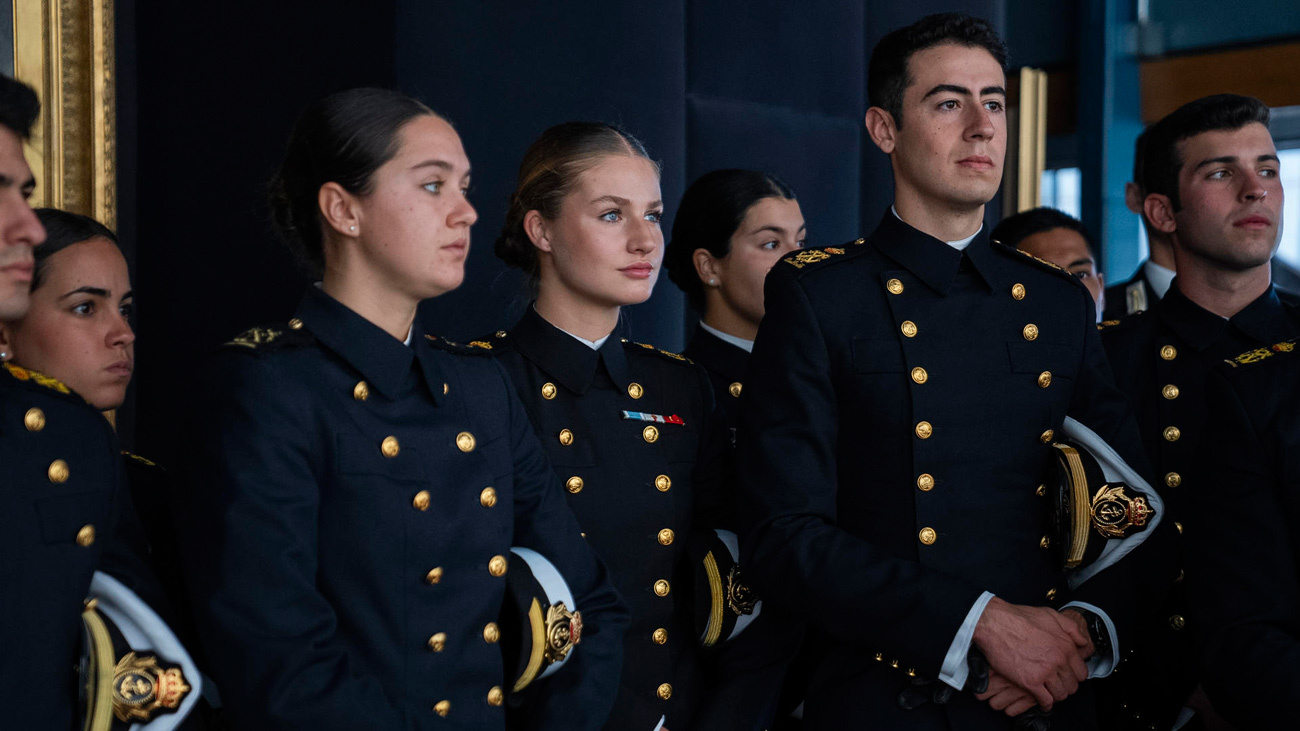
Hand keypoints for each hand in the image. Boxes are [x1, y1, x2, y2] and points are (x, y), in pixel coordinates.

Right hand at [972, 597, 1089, 710]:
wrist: (995, 623)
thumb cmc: (1019, 617)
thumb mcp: (1050, 614)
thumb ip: (1071, 628)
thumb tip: (1083, 642)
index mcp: (1066, 645)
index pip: (1081, 672)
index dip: (1074, 675)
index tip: (1066, 676)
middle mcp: (1059, 660)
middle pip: (1072, 685)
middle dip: (1065, 686)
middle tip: (1057, 685)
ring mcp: (1045, 672)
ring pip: (1060, 694)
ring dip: (1056, 695)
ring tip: (1049, 693)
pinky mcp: (1030, 682)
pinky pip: (1045, 700)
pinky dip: (1045, 704)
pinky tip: (1042, 702)